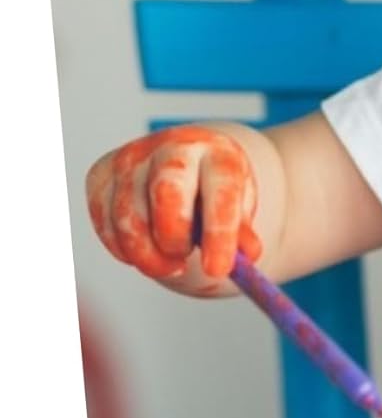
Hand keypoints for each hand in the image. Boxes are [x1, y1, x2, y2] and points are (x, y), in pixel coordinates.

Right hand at [85, 125, 261, 289]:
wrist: (186, 162)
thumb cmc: (214, 190)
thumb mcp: (239, 207)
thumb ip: (242, 233)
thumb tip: (245, 258)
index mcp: (217, 152)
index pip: (221, 190)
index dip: (219, 233)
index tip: (218, 270)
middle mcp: (172, 147)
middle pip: (166, 192)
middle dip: (173, 237)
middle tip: (183, 261)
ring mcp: (132, 159)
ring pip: (127, 215)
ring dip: (147, 254)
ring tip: (171, 265)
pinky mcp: (101, 175)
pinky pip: (104, 223)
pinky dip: (124, 250)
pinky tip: (147, 254)